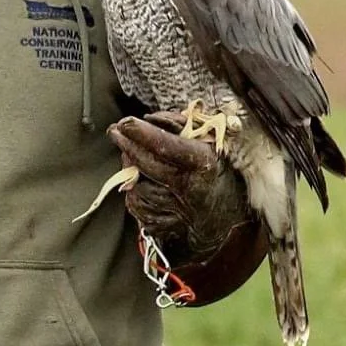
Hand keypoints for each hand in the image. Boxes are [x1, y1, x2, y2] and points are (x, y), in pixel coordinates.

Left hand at [108, 113, 254, 266]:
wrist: (228, 212)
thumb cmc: (215, 168)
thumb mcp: (207, 138)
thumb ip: (178, 124)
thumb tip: (150, 119)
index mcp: (203, 163)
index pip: (165, 145)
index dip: (141, 133)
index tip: (125, 123)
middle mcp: (189, 188)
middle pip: (146, 165)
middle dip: (126, 145)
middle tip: (117, 132)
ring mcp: (177, 210)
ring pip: (137, 187)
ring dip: (130, 170)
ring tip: (135, 159)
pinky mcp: (165, 226)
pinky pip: (137, 207)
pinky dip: (134, 193)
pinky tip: (142, 184)